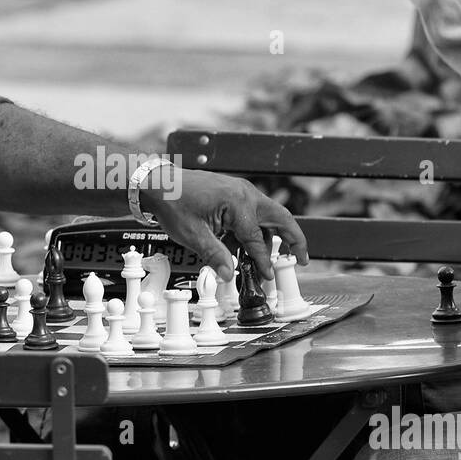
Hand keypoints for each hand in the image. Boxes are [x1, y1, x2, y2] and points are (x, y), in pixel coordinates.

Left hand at [141, 167, 307, 280]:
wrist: (158, 184)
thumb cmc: (173, 203)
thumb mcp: (193, 235)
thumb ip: (215, 256)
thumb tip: (230, 275)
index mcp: (238, 202)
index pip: (258, 239)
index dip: (263, 261)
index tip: (267, 276)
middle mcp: (245, 193)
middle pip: (280, 218)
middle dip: (294, 239)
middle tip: (302, 259)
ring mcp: (240, 191)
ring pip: (268, 216)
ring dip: (272, 236)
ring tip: (271, 259)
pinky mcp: (233, 193)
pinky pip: (252, 213)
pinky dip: (255, 230)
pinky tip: (246, 247)